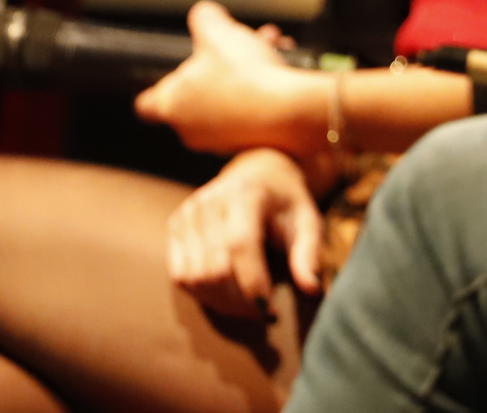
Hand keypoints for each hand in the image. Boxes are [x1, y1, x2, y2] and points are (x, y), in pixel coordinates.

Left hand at [134, 1, 323, 159]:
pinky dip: (260, 88)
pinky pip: (249, 109)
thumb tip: (204, 15)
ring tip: (266, 46)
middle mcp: (191, 130)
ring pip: (227, 96)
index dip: (155, 85)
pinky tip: (280, 63)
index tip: (169, 73)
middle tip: (234, 44)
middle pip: (195, 91)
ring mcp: (221, 141)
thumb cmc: (244, 76)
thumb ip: (203, 18)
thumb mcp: (217, 31)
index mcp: (172, 105)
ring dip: (242, 71)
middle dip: (217, 64)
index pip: (146, 104)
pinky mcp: (249, 144)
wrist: (289, 111)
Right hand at [166, 148, 325, 318]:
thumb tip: (311, 289)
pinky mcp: (175, 226)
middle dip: (240, 302)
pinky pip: (180, 275)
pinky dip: (202, 294)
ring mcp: (187, 213)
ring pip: (195, 277)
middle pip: (215, 268)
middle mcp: (210, 200)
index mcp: (245, 193)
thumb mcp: (307, 220)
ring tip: (247, 306)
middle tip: (264, 313)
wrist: (256, 174)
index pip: (240, 245)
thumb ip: (309, 253)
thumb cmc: (285, 203)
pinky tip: (225, 294)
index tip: (271, 312)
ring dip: (221, 303)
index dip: (253, 284)